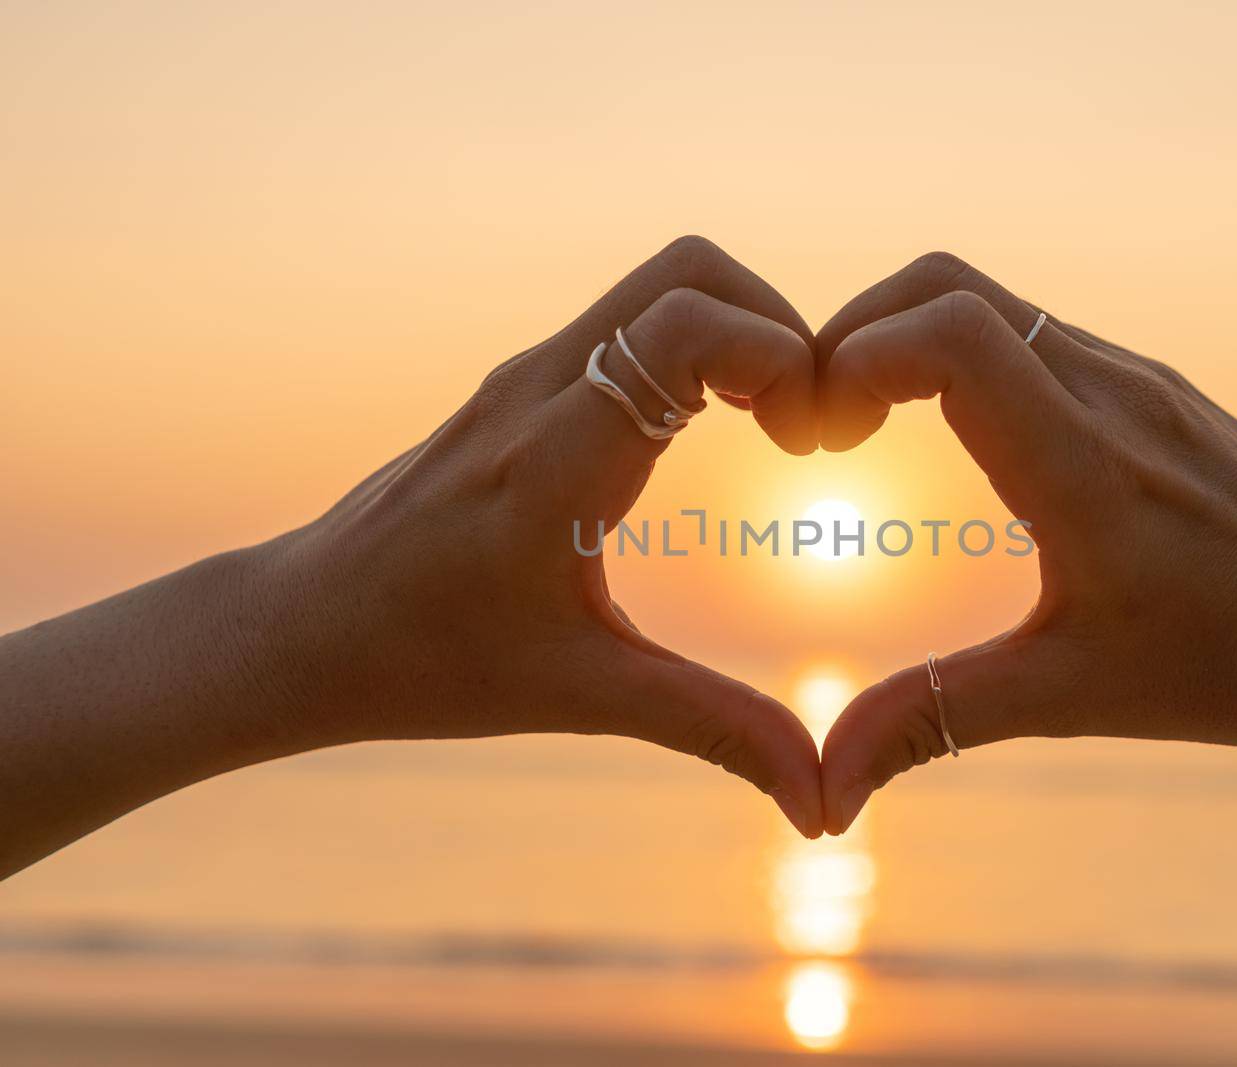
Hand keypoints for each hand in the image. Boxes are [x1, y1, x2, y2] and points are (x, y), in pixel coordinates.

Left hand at [251, 236, 824, 835]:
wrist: (301, 629)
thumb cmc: (425, 663)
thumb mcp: (580, 695)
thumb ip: (712, 730)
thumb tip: (819, 803)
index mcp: (556, 458)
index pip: (685, 324)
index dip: (780, 356)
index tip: (810, 443)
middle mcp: (539, 390)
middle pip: (687, 270)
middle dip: (780, 327)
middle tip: (807, 426)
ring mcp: (525, 377)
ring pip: (659, 283)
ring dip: (741, 333)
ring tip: (777, 428)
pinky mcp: (522, 386)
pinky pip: (629, 321)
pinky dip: (699, 348)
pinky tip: (715, 429)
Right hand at [813, 253, 1236, 834]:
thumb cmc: (1231, 672)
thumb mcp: (1068, 695)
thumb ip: (930, 723)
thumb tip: (824, 794)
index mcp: (1086, 466)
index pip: (948, 332)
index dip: (852, 358)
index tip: (821, 441)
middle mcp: (1113, 394)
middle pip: (948, 283)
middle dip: (856, 333)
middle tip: (825, 425)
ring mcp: (1141, 379)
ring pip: (993, 298)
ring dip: (908, 341)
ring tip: (870, 429)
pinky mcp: (1157, 387)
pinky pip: (1037, 330)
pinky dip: (964, 354)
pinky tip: (957, 434)